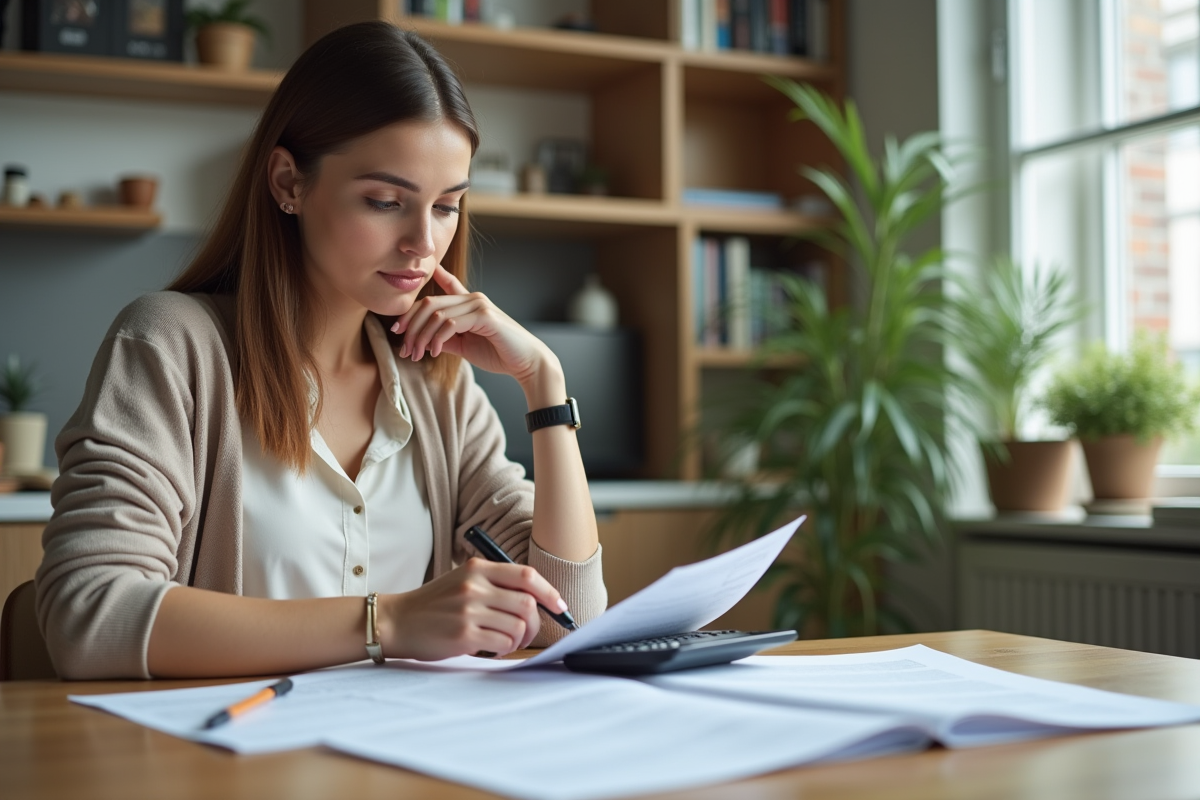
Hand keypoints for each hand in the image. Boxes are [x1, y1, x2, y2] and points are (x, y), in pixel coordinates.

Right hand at [380, 558, 567, 660]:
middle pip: (527, 603)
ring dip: (519, 638)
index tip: (560, 606)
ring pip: (518, 626)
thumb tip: (535, 601)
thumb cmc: (434, 605)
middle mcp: (475, 586)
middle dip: (536, 623)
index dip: (549, 592)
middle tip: (528, 633)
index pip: (526, 575)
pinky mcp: (464, 634)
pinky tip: (494, 646)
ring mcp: (469, 610)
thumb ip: (495, 585)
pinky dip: (506, 648)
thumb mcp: (462, 581)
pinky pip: (503, 643)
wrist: (397, 621)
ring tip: (506, 641)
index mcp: (478, 569)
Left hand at [390, 265, 554, 384]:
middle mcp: (472, 298)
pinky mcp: (484, 316)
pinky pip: (451, 324)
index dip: (412, 308)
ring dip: (421, 336)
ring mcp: (479, 304)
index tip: (398, 327)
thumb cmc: (498, 353)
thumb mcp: (464, 346)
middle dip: (411, 327)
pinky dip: (438, 339)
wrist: (526, 363)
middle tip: (404, 348)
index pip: (433, 295)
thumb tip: (422, 340)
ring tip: (416, 355)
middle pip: (428, 304)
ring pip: (437, 315)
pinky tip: (433, 353)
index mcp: (467, 302)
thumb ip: (445, 339)